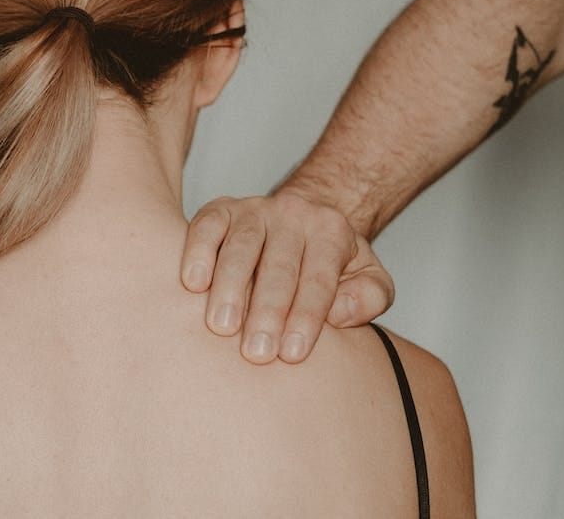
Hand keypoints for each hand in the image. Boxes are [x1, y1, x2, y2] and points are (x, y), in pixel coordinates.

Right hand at [180, 191, 393, 363]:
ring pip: (240, 247)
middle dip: (267, 311)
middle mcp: (292, 214)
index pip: (319, 279)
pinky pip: (206, 227)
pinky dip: (197, 253)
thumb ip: (369, 296)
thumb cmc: (330, 262)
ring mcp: (253, 210)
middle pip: (278, 266)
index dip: (306, 317)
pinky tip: (193, 284)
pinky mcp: (220, 209)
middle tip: (256, 353)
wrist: (302, 218)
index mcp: (331, 231)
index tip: (292, 354)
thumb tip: (340, 313)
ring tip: (222, 326)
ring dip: (229, 288)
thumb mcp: (367, 277)